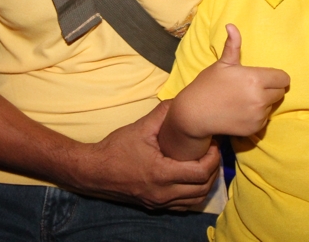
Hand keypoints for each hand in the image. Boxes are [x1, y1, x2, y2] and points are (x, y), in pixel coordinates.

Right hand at [73, 100, 220, 209]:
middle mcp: (163, 193)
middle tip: (212, 152)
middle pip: (203, 188)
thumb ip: (163, 114)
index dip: (213, 158)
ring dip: (206, 183)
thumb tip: (181, 102)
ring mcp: (160, 202)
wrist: (94, 171)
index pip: (201, 172)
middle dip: (213, 169)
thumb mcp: (140, 127)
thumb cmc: (116, 149)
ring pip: (196, 200)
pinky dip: (193, 193)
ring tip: (205, 164)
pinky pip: (184, 205)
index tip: (212, 144)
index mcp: (162, 174)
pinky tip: (191, 178)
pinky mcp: (155, 206)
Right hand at [174, 24, 290, 138]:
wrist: (195, 113)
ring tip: (245, 99)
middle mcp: (260, 98)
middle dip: (271, 89)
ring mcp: (258, 115)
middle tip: (253, 88)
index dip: (276, 77)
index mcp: (255, 79)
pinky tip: (242, 111)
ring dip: (264, 102)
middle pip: (280, 92)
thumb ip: (232, 45)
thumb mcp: (222, 64)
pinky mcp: (255, 128)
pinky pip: (265, 119)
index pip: (283, 78)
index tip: (266, 77)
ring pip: (272, 105)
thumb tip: (231, 25)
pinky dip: (257, 115)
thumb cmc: (208, 85)